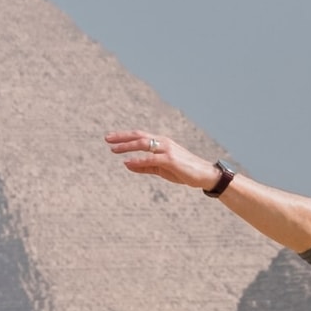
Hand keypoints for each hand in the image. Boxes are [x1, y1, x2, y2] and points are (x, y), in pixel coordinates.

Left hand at [107, 131, 223, 190]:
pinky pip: (150, 158)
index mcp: (162, 142)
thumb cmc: (184, 171)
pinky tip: (127, 162)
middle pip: (139, 136)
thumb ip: (144, 166)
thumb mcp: (161, 169)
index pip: (140, 136)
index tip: (110, 138)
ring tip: (113, 150)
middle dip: (122, 137)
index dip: (124, 136)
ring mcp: (167, 150)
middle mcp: (164, 142)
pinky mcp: (170, 160)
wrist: (204, 175)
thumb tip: (126, 164)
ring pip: (143, 144)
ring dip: (127, 146)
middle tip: (107, 139)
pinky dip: (138, 160)